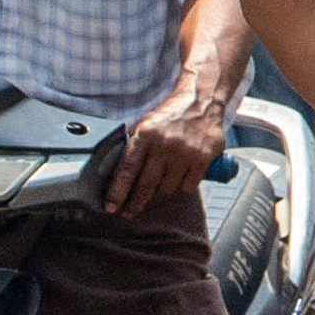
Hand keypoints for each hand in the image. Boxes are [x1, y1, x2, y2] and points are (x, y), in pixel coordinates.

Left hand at [108, 79, 226, 216]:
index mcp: (146, 134)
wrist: (202, 100)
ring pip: (167, 188)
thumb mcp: (146, 122)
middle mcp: (165, 144)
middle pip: (146, 184)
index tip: (111, 207)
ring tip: (152, 198)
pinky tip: (176, 185)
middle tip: (127, 214)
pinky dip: (180, 189)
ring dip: (158, 197)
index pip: (128, 169)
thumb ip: (134, 144)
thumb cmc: (172, 113)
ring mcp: (185, 153)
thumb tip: (118, 171)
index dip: (118, 191)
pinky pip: (187, 186)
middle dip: (134, 203)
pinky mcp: (203, 159)